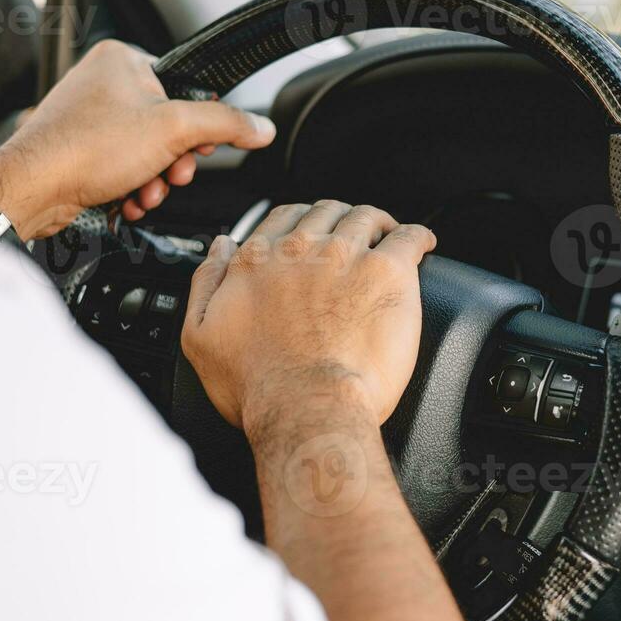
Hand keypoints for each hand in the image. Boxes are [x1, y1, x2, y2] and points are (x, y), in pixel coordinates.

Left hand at [0, 39, 275, 239]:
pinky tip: (126, 199)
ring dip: (155, 180)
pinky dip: (132, 188)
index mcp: (123, 59)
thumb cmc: (84, 149)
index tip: (198, 145)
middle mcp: (103, 82)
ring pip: (148, 152)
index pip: (185, 88)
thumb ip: (226, 125)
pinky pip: (124, 168)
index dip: (197, 125)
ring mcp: (89, 117)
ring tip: (143, 190)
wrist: (33, 190)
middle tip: (170, 172)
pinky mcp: (80, 150)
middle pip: (169, 125)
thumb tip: (261, 127)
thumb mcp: (174, 130)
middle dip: (173, 161)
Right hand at [180, 201, 437, 434]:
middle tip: (348, 234)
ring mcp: (347, 256)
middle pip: (326, 212)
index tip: (310, 232)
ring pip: (365, 217)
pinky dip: (416, 235)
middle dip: (337, 218)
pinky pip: (409, 237)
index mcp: (258, 261)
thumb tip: (222, 247)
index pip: (282, 218)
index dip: (299, 221)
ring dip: (375, 222)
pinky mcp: (387, 273)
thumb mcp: (200, 336)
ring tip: (385, 233)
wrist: (306, 408)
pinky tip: (420, 242)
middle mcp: (302, 250)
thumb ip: (206, 282)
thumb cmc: (257, 385)